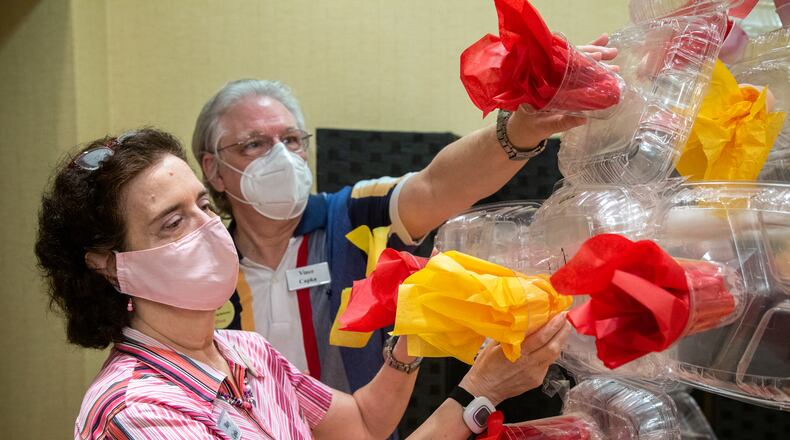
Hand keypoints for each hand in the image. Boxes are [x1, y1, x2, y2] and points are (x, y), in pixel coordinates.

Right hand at [458, 312, 571, 405]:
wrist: (484, 390)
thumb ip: (509, 334)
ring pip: (554, 356)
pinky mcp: (536, 380)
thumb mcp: (493, 345)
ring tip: (562, 329)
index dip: (553, 325)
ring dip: (560, 342)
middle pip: (553, 346)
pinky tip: (551, 345)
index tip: (560, 314)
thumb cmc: (485, 366)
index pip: (541, 337)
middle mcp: (529, 364)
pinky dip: (551, 353)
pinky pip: (548, 364)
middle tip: (567, 319)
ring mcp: (535, 374)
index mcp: (518, 353)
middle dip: (563, 332)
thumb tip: (521, 321)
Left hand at [504, 33, 619, 147]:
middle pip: (571, 58)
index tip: (596, 55)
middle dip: (593, 53)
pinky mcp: (560, 82)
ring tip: (613, 52)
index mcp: (540, 80)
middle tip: (612, 52)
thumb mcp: (545, 126)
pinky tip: (603, 55)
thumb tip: (584, 118)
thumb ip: (562, 122)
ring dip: (595, 56)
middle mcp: (547, 74)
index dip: (580, 58)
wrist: (520, 131)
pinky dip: (589, 63)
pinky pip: (576, 71)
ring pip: (575, 61)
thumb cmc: (529, 127)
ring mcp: (554, 77)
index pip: (562, 63)